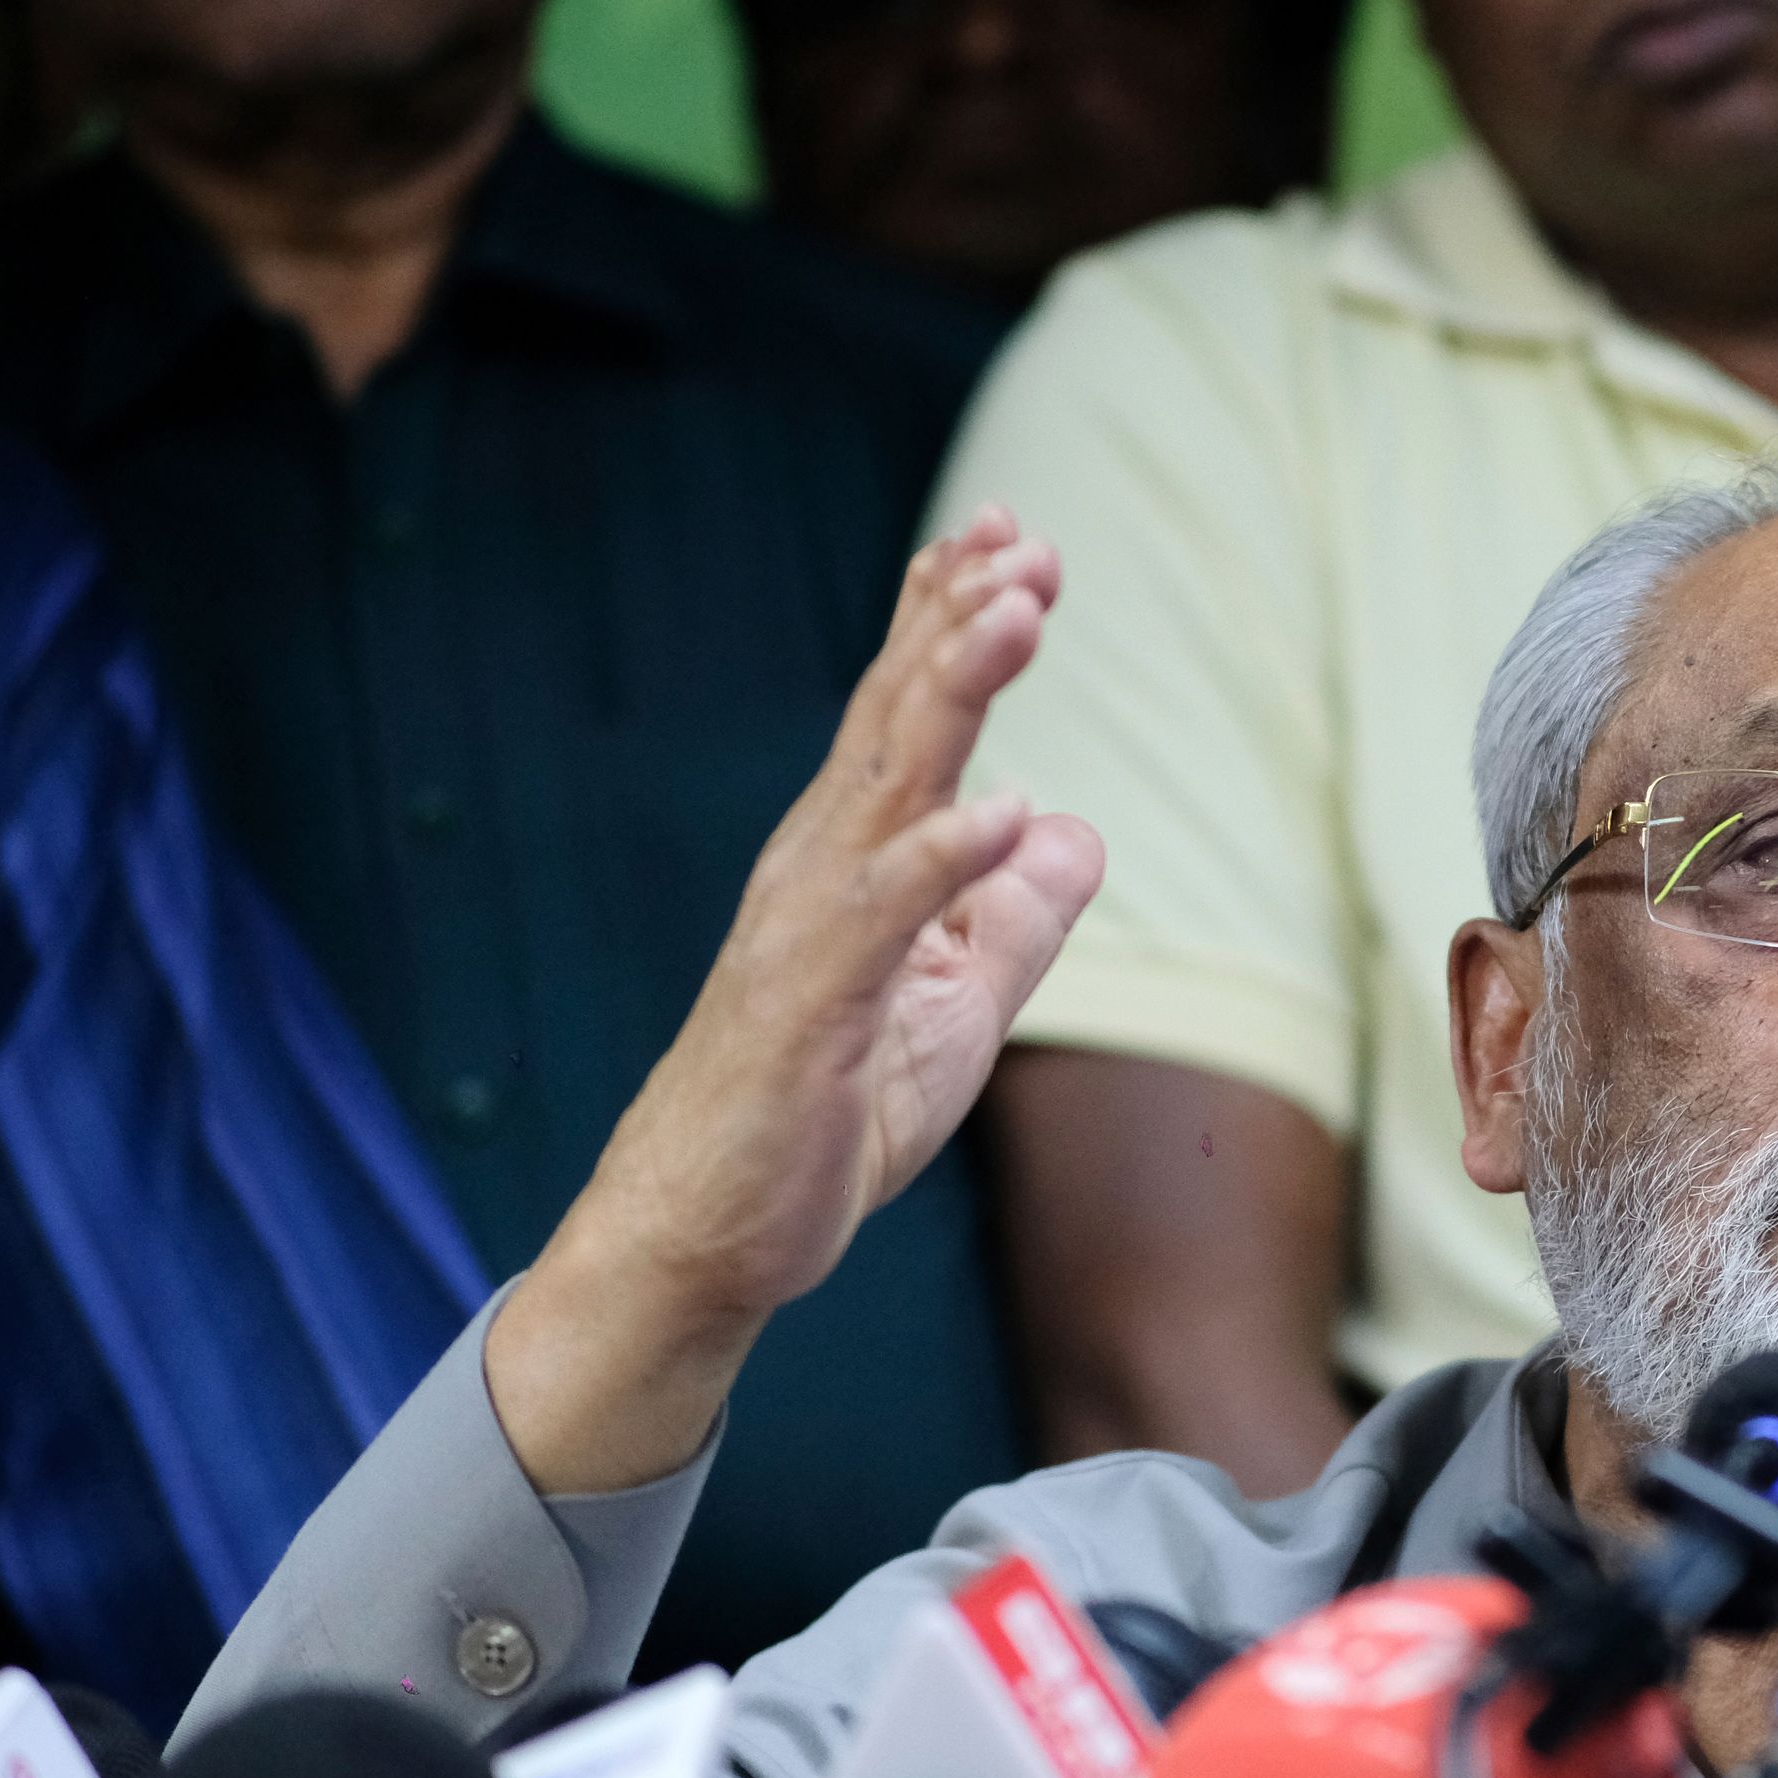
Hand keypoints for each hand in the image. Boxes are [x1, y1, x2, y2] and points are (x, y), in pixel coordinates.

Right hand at [491, 512, 1106, 1491]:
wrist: (706, 1238)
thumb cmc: (818, 1118)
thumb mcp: (954, 1004)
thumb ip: (1014, 918)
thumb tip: (1072, 830)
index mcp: (854, 862)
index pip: (908, 720)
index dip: (955, 624)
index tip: (1013, 540)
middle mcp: (821, 870)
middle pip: (897, 719)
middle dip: (960, 620)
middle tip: (1021, 539)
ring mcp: (808, 932)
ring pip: (887, 785)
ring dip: (953, 694)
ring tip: (1016, 614)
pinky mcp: (809, 1008)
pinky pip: (884, 917)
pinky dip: (943, 859)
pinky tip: (1004, 813)